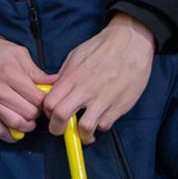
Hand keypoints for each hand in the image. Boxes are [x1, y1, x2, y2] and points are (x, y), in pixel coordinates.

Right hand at [0, 35, 52, 141]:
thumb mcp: (18, 53)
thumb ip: (36, 71)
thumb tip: (55, 82)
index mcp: (10, 74)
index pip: (37, 98)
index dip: (46, 100)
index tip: (46, 98)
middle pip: (28, 112)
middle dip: (37, 112)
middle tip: (37, 106)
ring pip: (15, 124)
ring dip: (27, 125)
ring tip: (30, 118)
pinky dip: (10, 135)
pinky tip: (17, 130)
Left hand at [42, 14, 155, 141]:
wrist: (130, 43)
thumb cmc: (102, 48)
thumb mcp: (76, 57)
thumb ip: (64, 76)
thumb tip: (55, 92)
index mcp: (72, 77)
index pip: (50, 102)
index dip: (47, 113)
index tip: (52, 115)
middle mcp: (85, 89)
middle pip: (61, 117)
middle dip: (57, 129)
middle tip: (61, 131)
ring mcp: (103, 99)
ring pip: (85, 127)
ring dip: (82, 135)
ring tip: (84, 134)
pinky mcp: (119, 105)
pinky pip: (104, 124)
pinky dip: (100, 126)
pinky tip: (101, 120)